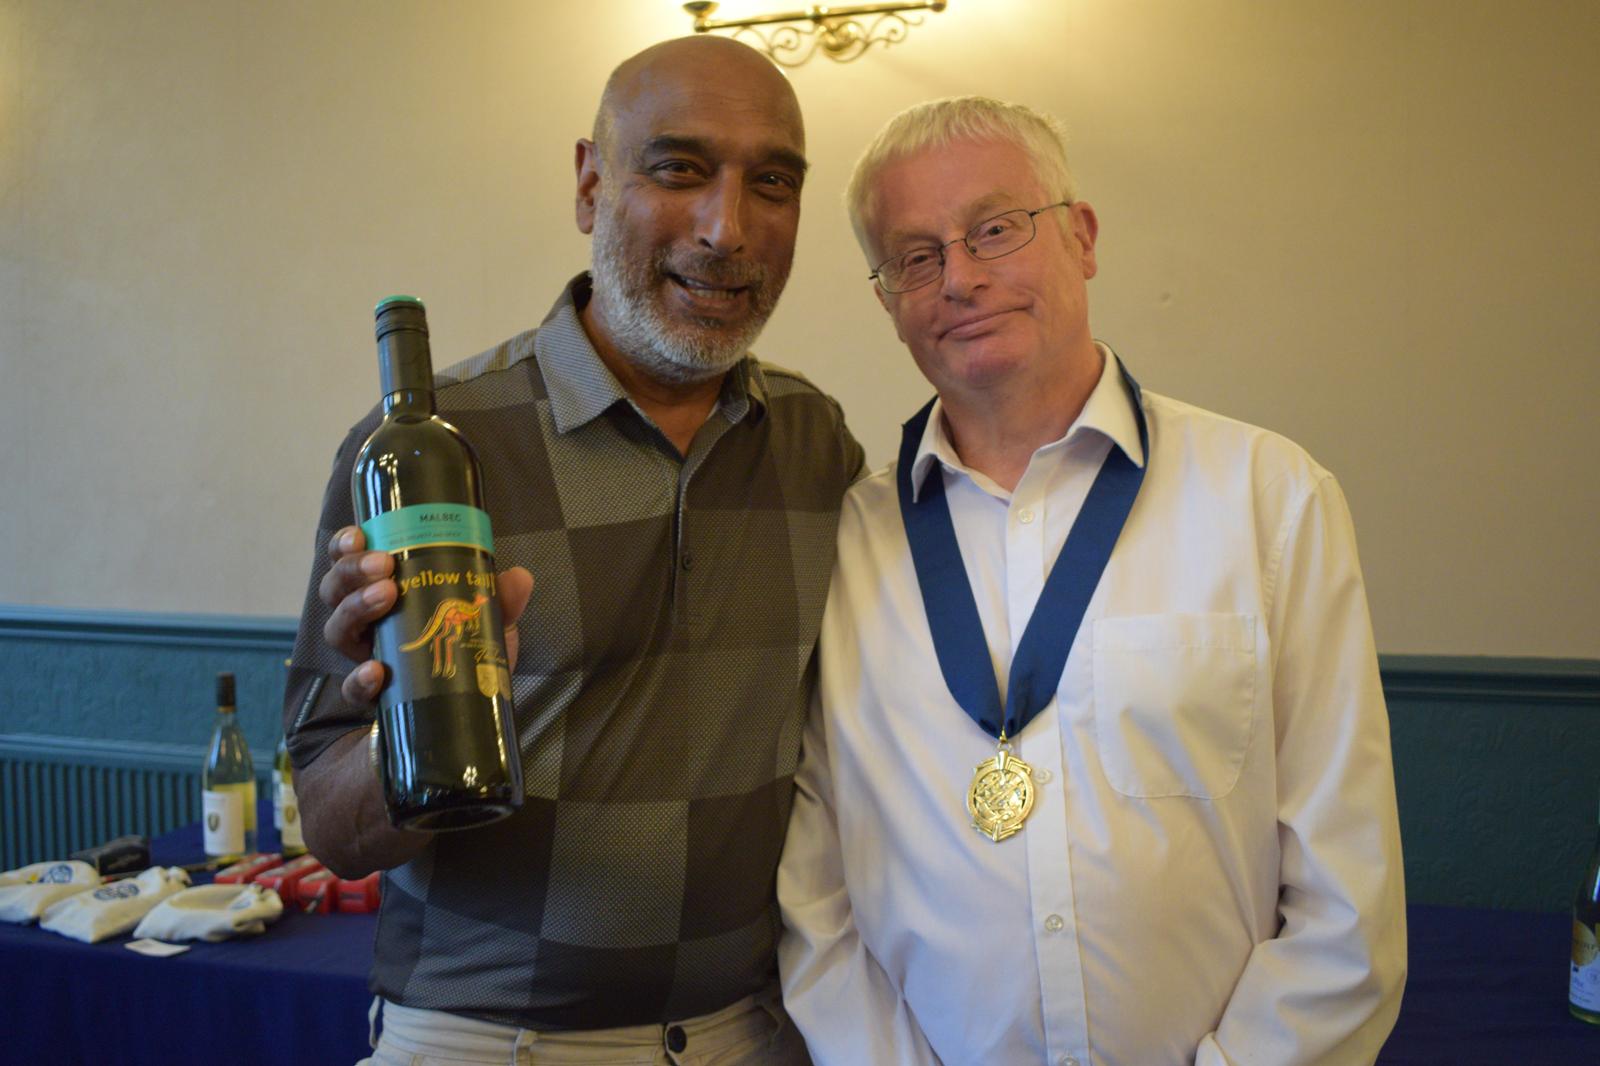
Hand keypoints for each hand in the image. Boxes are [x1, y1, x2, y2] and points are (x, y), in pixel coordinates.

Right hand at [320, 525, 533, 705]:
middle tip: (383, 565)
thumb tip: (519, 577)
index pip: (349, 562)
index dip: (345, 546)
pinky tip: (376, 671)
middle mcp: (364, 624)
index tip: (360, 534)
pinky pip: (352, 689)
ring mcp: (363, 659)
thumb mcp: (486, 623)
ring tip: (386, 597)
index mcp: (382, 594)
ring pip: (336, 630)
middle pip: (334, 590)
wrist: (460, 716)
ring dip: (356, 608)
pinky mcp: (370, 698)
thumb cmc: (464, 655)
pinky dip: (360, 678)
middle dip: (352, 571)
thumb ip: (501, 600)